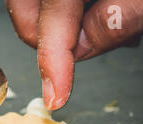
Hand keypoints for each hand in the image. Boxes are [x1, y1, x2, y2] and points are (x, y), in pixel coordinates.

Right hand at [6, 0, 142, 109]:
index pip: (52, 12)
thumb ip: (115, 22)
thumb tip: (81, 48)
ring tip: (104, 26)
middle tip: (78, 55)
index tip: (55, 94)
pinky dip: (68, 12)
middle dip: (46, 40)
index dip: (52, 58)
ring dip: (58, 26)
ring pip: (35, 4)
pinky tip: (101, 11)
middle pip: (26, 8)